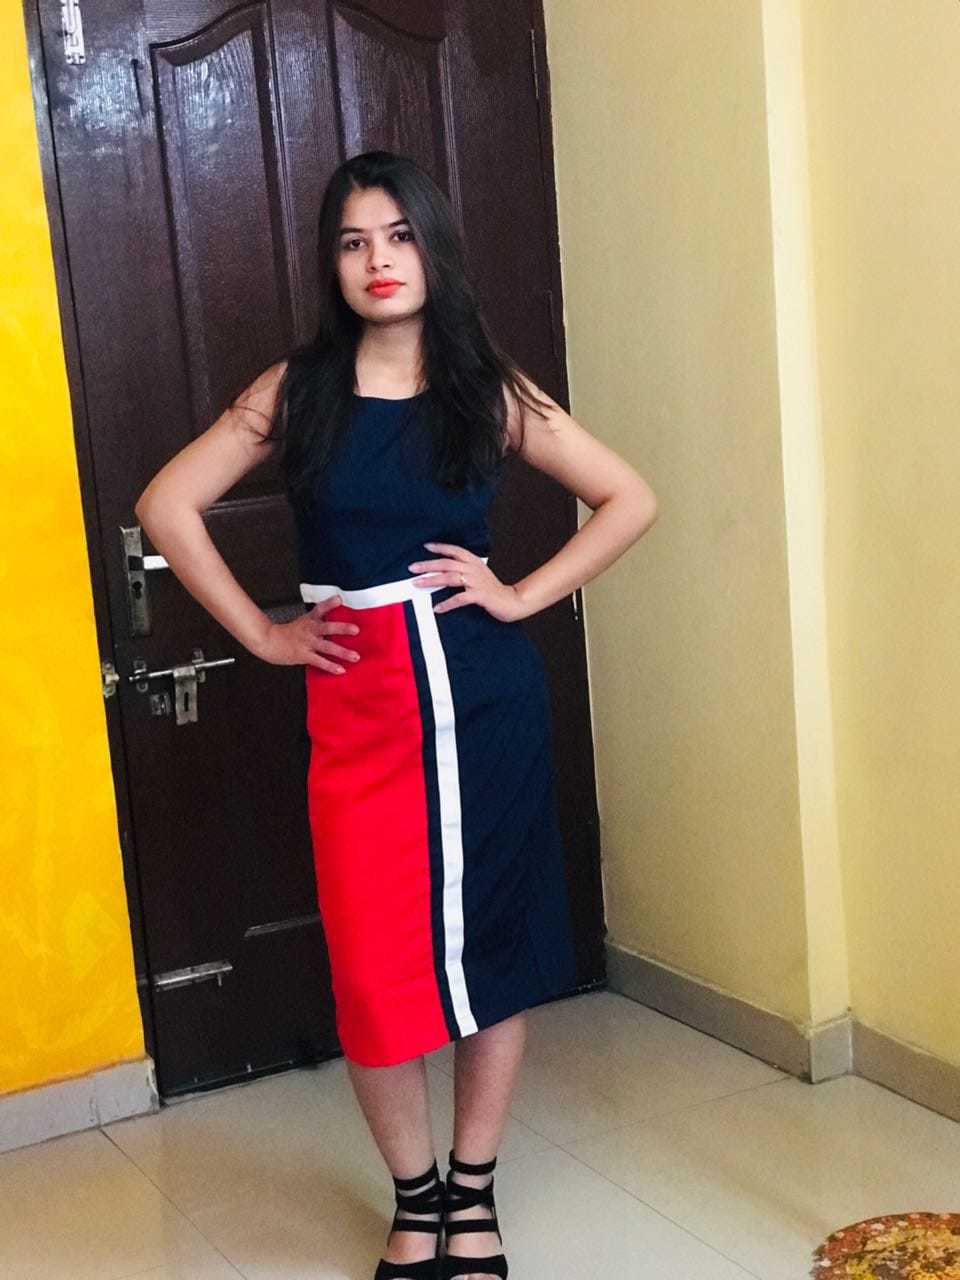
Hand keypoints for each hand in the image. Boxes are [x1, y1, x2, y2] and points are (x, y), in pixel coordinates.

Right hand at [254, 594, 360, 673]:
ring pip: (327, 647)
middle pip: (327, 627)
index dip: (330, 603)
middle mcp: (310, 630)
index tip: (339, 599)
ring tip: (355, 656)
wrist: (268, 641)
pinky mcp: (304, 655)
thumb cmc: (287, 633)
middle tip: (356, 630)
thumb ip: (318, 620)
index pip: (320, 609)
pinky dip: (330, 666)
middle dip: (342, 628)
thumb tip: (335, 622)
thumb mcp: (303, 621)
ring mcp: (307, 643)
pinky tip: (340, 669)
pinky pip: (320, 661)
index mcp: (309, 620)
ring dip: (342, 652)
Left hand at [408, 542, 528, 621]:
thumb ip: (464, 571)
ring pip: (450, 578)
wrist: (512, 601)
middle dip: (428, 565)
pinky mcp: (479, 596)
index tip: (426, 546)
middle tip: (412, 568)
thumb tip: (443, 572)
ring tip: (417, 583)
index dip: (441, 547)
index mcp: (474, 562)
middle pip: (447, 563)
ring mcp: (477, 582)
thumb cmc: (493, 590)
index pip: (455, 550)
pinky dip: (447, 603)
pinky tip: (438, 608)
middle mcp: (474, 569)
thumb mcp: (479, 575)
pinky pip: (460, 598)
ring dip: (432, 580)